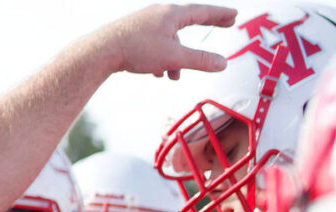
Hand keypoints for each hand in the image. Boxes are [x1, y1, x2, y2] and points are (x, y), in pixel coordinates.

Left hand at [97, 3, 237, 79]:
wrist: (101, 51)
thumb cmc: (137, 50)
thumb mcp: (174, 57)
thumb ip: (200, 60)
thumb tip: (223, 64)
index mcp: (172, 14)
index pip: (204, 11)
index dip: (220, 15)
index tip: (234, 15)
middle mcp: (159, 13)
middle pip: (188, 19)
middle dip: (205, 25)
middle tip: (224, 24)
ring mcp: (144, 21)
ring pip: (169, 37)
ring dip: (176, 56)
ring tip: (173, 76)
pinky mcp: (133, 32)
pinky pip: (154, 42)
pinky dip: (160, 56)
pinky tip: (156, 72)